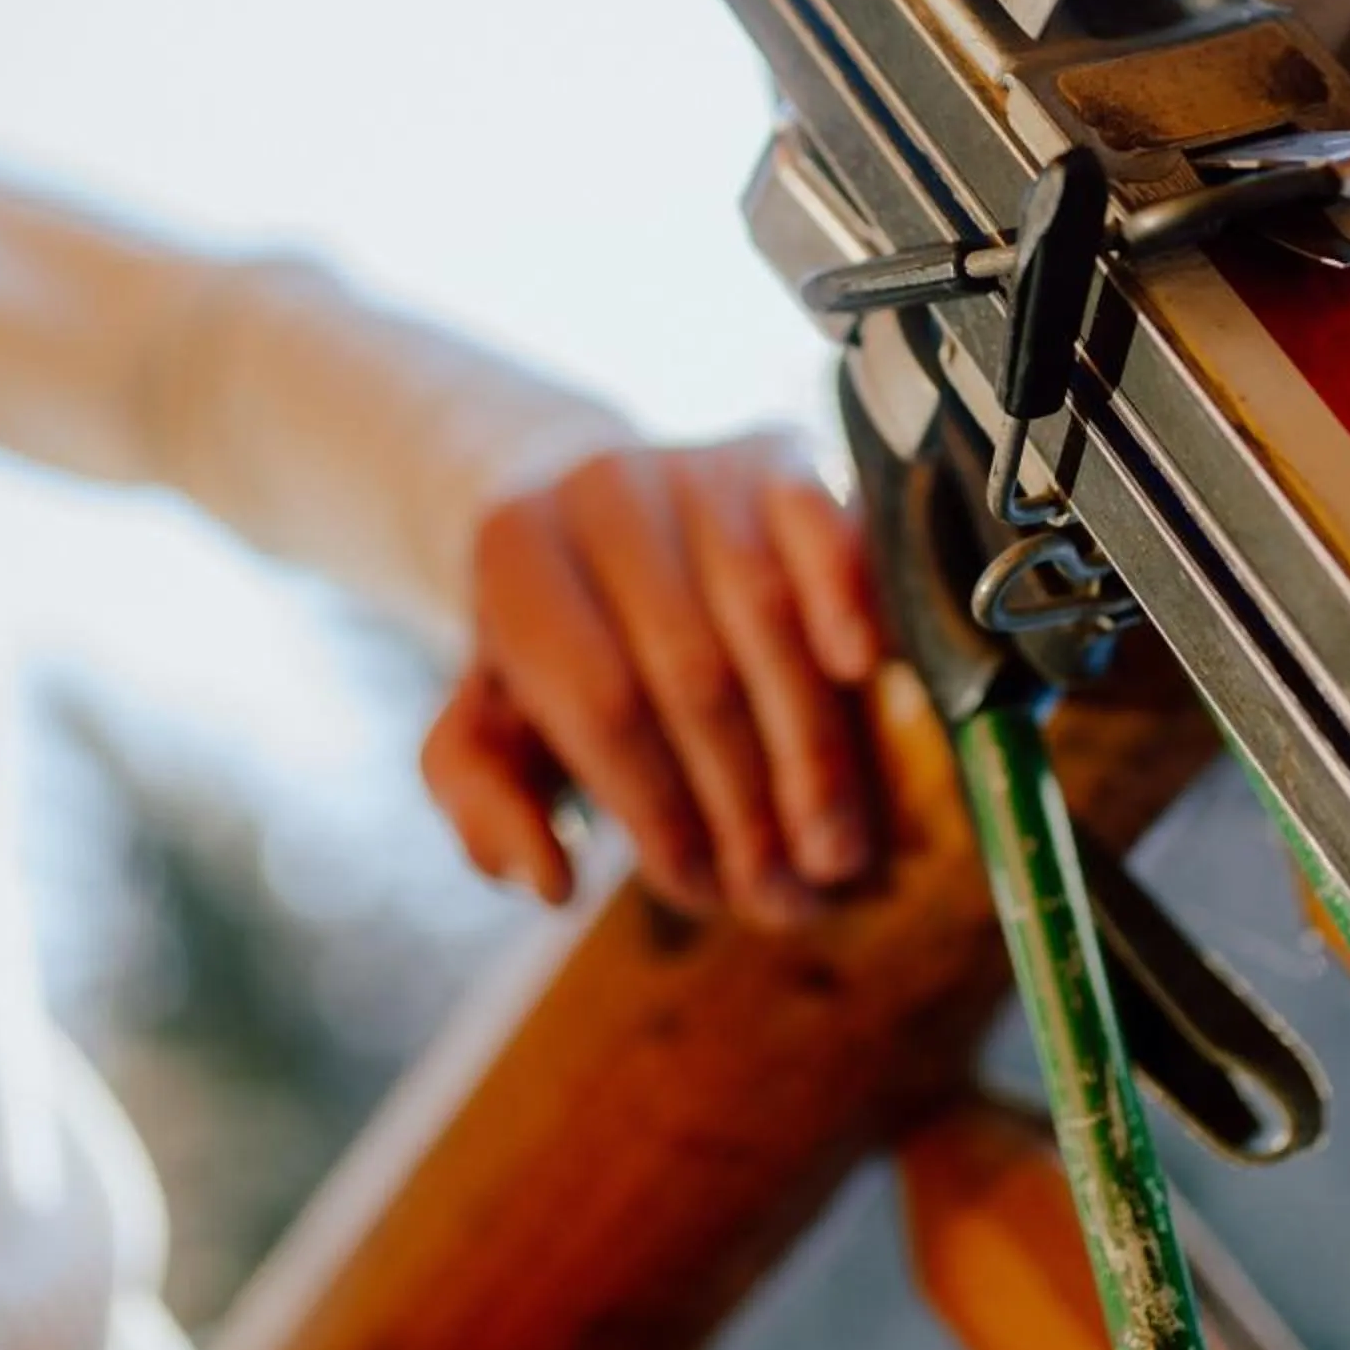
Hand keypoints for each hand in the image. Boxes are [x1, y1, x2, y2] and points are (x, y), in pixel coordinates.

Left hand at [419, 434, 883, 926]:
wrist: (605, 513)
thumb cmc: (556, 641)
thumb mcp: (487, 719)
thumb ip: (483, 800)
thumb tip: (547, 877)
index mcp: (513, 552)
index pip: (599, 705)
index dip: (659, 813)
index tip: (703, 891)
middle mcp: (602, 491)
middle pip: (692, 675)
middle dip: (748, 806)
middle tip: (786, 897)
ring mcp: (698, 465)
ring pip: (769, 620)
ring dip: (813, 754)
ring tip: (837, 856)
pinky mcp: (785, 453)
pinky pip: (826, 526)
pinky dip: (849, 597)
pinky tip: (866, 674)